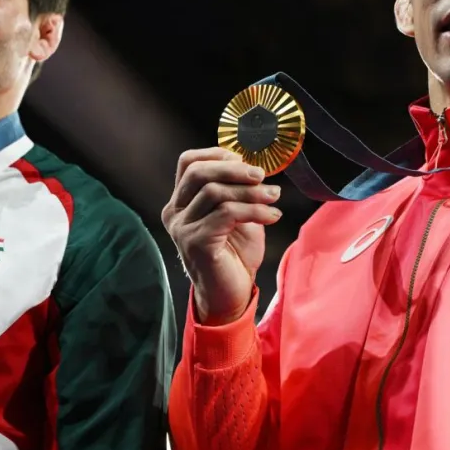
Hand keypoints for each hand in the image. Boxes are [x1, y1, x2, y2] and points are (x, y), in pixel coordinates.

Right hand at [161, 147, 281, 324]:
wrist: (231, 295)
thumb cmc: (235, 253)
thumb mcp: (238, 212)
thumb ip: (238, 189)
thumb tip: (254, 164)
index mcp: (181, 201)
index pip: (188, 162)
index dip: (217, 154)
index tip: (246, 162)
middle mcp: (175, 213)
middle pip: (198, 172)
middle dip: (234, 169)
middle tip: (262, 176)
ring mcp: (182, 228)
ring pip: (215, 192)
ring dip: (251, 192)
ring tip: (274, 199)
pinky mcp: (195, 243)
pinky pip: (226, 214)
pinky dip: (254, 211)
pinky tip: (272, 216)